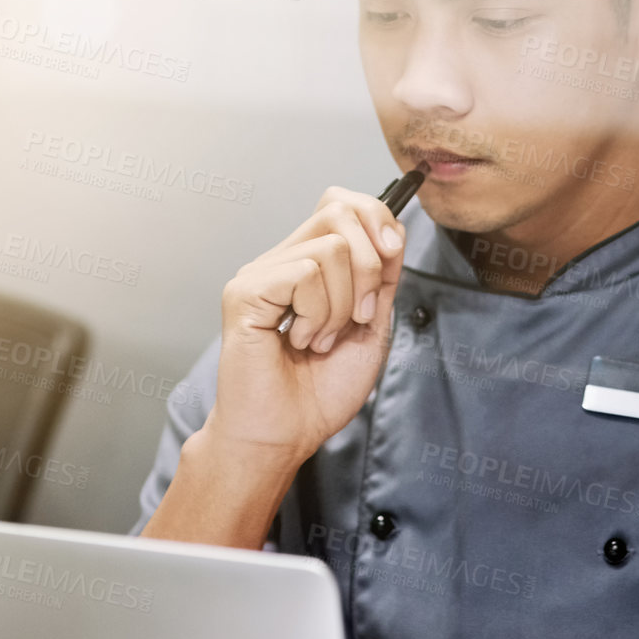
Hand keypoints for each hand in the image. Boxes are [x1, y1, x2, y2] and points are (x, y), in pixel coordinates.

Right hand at [205, 185, 406, 465]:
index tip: (393, 259)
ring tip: (319, 340)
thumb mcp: (371, 326)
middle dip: (370, 266)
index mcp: (308, 264)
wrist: (286, 435)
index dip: (377, 220)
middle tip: (357, 316)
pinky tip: (299, 341)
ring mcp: (260, 273)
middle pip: (339, 209)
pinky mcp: (245, 291)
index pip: (342, 203)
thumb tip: (393, 230)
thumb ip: (382, 277)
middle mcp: (281, 261)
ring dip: (341, 305)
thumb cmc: (319, 392)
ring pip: (331, 247)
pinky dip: (318, 314)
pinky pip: (306, 273)